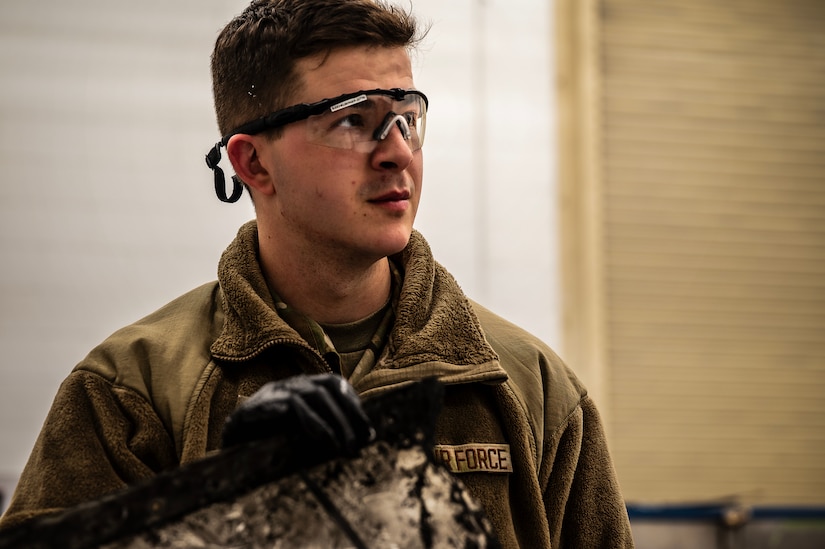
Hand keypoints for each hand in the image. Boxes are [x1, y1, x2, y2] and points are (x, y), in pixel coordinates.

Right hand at [220, 374, 374, 461]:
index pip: (334, 384)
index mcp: (301, 388)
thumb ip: (328, 432)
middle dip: (346, 417)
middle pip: (325, 389)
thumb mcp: (304, 437)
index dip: (353, 405)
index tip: (367, 430)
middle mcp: (288, 385)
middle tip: (357, 445)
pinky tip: (316, 437)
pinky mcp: (252, 409)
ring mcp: (270, 394)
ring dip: (329, 423)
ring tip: (339, 446)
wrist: (227, 455)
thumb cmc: (270, 447)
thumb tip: (363, 439)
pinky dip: (302, 419)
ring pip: (309, 396)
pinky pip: (282, 406)